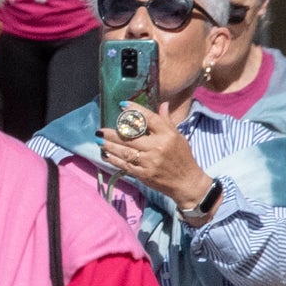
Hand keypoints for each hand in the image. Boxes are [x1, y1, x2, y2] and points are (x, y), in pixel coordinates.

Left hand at [98, 112, 212, 210]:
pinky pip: (125, 165)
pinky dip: (114, 160)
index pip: (149, 119)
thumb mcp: (178, 137)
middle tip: (100, 130)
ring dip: (109, 146)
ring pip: (125, 151)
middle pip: (131, 137)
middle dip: (113, 133)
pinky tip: (106, 155)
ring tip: (99, 140)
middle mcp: (158, 147)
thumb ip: (167, 121)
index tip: (122, 105)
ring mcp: (150, 162)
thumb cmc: (182, 157)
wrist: (186, 181)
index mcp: (167, 135)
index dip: (135, 111)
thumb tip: (162, 104)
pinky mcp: (144, 174)